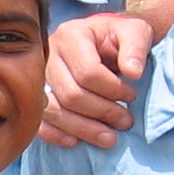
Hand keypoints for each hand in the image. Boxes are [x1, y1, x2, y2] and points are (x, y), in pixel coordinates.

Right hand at [41, 13, 153, 148]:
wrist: (103, 40)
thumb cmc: (119, 37)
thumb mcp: (136, 32)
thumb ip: (137, 47)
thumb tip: (133, 72)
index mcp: (71, 34)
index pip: (88, 72)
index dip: (113, 90)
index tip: (132, 97)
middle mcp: (49, 54)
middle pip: (71, 94)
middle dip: (102, 113)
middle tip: (126, 121)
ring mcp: (39, 77)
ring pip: (54, 111)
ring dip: (83, 129)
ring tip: (109, 138)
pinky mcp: (36, 96)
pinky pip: (40, 121)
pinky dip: (56, 134)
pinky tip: (76, 142)